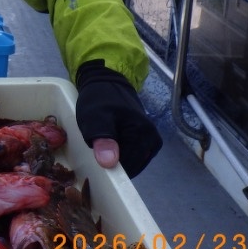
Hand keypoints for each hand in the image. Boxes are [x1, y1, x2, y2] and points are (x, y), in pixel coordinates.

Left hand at [75, 60, 161, 177]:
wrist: (106, 82)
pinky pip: (133, 155)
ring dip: (116, 157)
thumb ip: (103, 139)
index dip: (109, 166)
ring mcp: (152, 140)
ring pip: (132, 162)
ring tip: (103, 142)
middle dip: (113, 162)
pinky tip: (111, 143)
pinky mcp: (148, 139)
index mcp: (144, 135)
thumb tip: (110, 163)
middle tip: (96, 148)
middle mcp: (153, 139)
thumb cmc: (99, 99)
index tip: (94, 159)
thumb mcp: (94, 118)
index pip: (127, 167)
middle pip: (131, 165)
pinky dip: (121, 153)